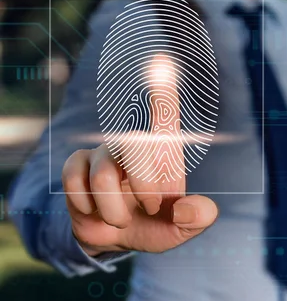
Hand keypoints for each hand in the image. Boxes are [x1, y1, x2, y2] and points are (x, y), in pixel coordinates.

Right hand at [62, 54, 217, 256]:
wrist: (118, 240)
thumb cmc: (156, 225)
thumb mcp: (183, 229)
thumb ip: (197, 219)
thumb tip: (185, 207)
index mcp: (165, 155)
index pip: (164, 117)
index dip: (163, 92)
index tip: (161, 61)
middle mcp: (134, 146)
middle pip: (134, 147)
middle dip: (143, 185)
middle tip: (152, 208)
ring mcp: (103, 153)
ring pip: (103, 175)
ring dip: (115, 210)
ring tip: (123, 220)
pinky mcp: (77, 166)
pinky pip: (75, 181)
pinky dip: (89, 208)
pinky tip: (96, 212)